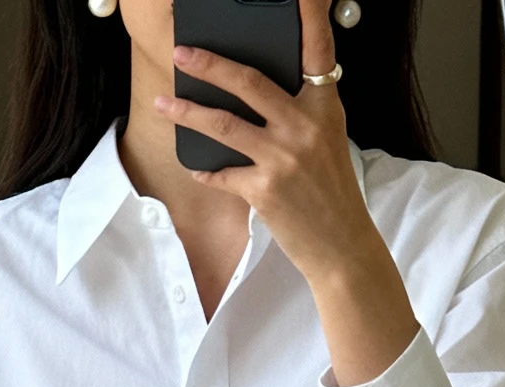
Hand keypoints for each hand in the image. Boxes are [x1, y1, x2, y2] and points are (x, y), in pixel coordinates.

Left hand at [157, 0, 418, 386]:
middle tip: (182, 53)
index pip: (317, 49)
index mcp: (324, 107)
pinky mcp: (264, 190)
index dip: (308, 15)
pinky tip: (193, 165)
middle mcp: (304, 126)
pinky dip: (204, 169)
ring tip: (163, 103)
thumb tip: (258, 94)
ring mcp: (283, 158)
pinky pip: (221, 172)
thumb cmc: (332, 192)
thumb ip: (300, 111)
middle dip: (209, 64)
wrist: (342, 246)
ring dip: (187, 112)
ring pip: (223, 124)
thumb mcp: (328, 139)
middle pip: (249, 81)